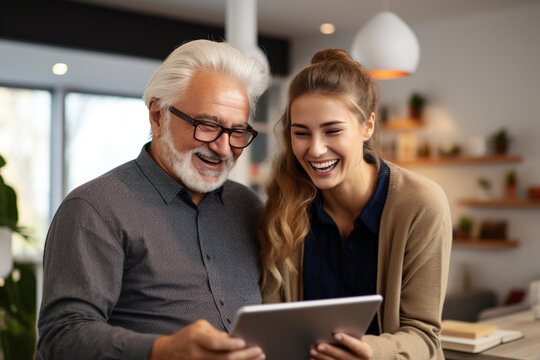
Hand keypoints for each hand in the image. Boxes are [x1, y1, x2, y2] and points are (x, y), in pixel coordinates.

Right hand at [149, 319, 264, 359]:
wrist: (166, 354)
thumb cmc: (187, 337)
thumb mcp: (199, 328)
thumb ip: (217, 333)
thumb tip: (236, 339)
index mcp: (197, 339)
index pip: (215, 343)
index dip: (229, 344)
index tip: (243, 342)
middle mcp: (198, 355)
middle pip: (224, 359)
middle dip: (244, 356)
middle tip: (259, 351)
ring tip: (258, 358)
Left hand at [309, 332, 372, 359]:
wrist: (357, 355)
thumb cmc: (352, 341)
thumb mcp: (354, 337)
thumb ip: (347, 333)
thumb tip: (331, 325)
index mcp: (365, 351)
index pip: (358, 346)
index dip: (347, 341)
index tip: (336, 334)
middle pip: (344, 357)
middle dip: (330, 350)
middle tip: (319, 345)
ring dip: (322, 357)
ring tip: (312, 350)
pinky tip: (312, 358)